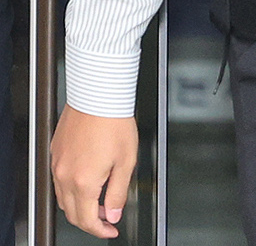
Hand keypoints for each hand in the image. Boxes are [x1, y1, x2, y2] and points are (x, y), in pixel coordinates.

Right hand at [51, 107, 137, 236]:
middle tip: (107, 218)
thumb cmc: (114, 123)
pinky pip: (59, 181)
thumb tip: (113, 213)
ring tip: (101, 200)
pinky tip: (89, 182)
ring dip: (80, 206)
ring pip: (63, 199)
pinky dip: (72, 190)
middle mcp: (65, 176)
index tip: (110, 230)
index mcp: (84, 182)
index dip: (100, 230)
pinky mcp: (55, 154)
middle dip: (90, 220)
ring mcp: (57, 165)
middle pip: (72, 213)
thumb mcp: (126, 161)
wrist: (98, 97)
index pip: (86, 220)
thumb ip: (118, 192)